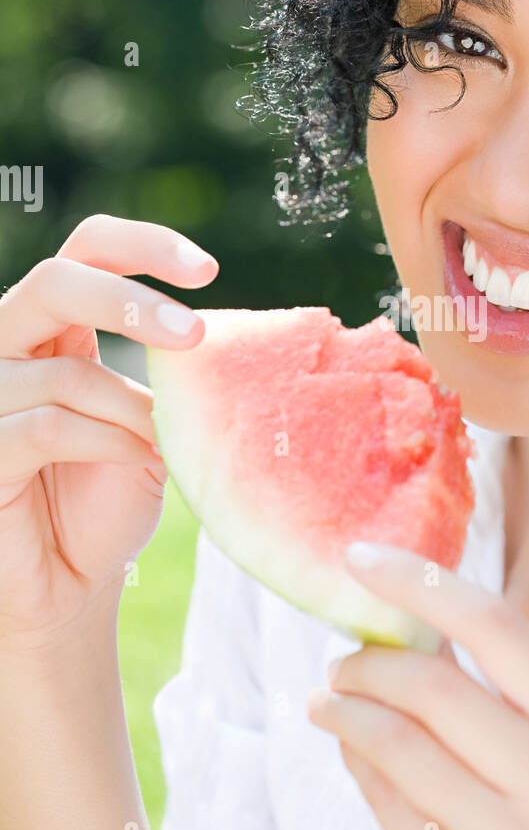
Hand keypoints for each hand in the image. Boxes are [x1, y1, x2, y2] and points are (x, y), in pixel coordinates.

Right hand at [0, 213, 216, 657]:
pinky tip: (134, 461)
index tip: (207, 269)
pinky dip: (106, 442)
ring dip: (128, 410)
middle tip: (196, 334)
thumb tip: (205, 334)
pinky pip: (48, 425)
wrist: (72, 584)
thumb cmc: (110, 501)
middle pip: (56, 280)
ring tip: (155, 445)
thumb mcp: (150, 427)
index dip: (142, 245)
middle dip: (131, 301)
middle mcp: (9, 346)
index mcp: (53, 326)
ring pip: (65, 372)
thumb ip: (166, 378)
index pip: (86, 251)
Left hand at [307, 542, 528, 829]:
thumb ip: (494, 691)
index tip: (360, 558)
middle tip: (339, 662)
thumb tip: (401, 613)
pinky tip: (347, 751)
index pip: (498, 627)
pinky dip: (352, 761)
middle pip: (434, 685)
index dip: (421, 582)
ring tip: (326, 703)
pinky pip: (381, 800)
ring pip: (395, 742)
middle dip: (367, 662)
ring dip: (343, 711)